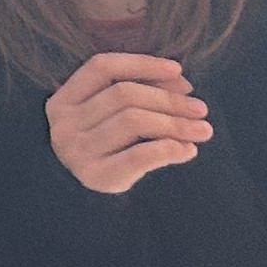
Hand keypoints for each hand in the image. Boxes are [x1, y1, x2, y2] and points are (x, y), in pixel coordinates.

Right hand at [47, 51, 210, 193]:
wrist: (84, 204)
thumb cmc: (106, 150)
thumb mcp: (111, 117)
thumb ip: (141, 93)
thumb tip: (181, 83)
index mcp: (63, 101)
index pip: (102, 67)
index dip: (142, 63)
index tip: (178, 70)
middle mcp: (64, 124)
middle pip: (124, 95)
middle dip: (169, 99)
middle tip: (201, 109)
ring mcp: (76, 151)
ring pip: (134, 121)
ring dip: (175, 123)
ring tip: (203, 129)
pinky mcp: (95, 176)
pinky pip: (139, 155)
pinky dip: (169, 148)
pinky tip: (187, 150)